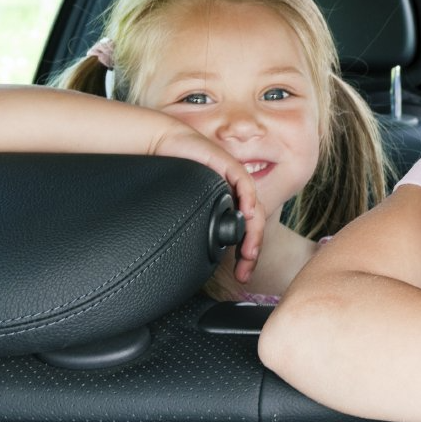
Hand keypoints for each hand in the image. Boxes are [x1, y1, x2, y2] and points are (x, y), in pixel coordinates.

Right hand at [151, 124, 266, 282]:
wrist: (165, 146)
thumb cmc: (173, 174)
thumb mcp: (187, 208)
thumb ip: (196, 225)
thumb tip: (191, 257)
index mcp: (228, 205)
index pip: (245, 233)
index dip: (245, 256)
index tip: (241, 276)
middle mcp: (235, 195)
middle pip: (254, 225)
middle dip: (252, 252)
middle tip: (245, 273)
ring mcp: (235, 181)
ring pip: (255, 210)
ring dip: (254, 233)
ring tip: (248, 253)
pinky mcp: (229, 166)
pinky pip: (244, 184)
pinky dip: (247, 200)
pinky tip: (246, 214)